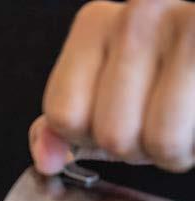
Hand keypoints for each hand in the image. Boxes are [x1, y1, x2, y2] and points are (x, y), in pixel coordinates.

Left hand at [30, 0, 194, 173]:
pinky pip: (187, 139)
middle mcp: (139, 13)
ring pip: (160, 141)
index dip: (88, 136)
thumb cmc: (165, 77)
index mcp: (96, 24)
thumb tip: (46, 159)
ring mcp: (189, 25)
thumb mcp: (103, 97)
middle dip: (137, 148)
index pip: (63, 115)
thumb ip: (68, 122)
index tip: (115, 116)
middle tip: (158, 120)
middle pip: (112, 135)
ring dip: (175, 151)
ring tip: (185, 120)